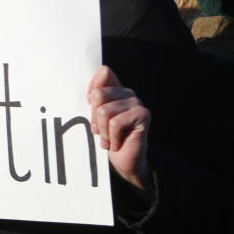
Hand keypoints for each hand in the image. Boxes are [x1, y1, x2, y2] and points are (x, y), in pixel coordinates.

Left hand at [88, 66, 151, 190]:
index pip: (104, 72)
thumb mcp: (94, 118)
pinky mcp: (143, 115)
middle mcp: (127, 93)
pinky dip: (111, 137)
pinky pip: (116, 123)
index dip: (93, 88)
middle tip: (98, 130)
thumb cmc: (106, 138)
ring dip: (102, 130)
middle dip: (94, 117)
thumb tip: (91, 93)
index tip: (90, 106)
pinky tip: (116, 143)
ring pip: (104, 111)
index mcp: (115, 90)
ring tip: (106, 139)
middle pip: (98, 94)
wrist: (124, 161)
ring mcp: (137, 103)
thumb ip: (92, 101)